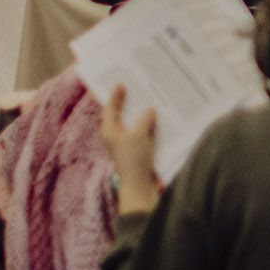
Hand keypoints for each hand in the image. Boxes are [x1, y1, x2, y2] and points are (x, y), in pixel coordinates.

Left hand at [101, 83, 162, 215]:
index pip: (110, 109)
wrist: (140, 186)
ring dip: (142, 114)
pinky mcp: (137, 151)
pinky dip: (149, 125)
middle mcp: (116, 136)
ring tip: (151, 100)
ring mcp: (127, 144)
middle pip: (122, 115)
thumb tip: (150, 111)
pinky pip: (143, 133)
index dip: (115, 96)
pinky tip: (160, 119)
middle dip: (130, 103)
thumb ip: (144, 119)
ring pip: (134, 123)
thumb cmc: (134, 159)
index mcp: (109, 131)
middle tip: (137, 88)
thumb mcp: (139, 135)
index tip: (121, 83)